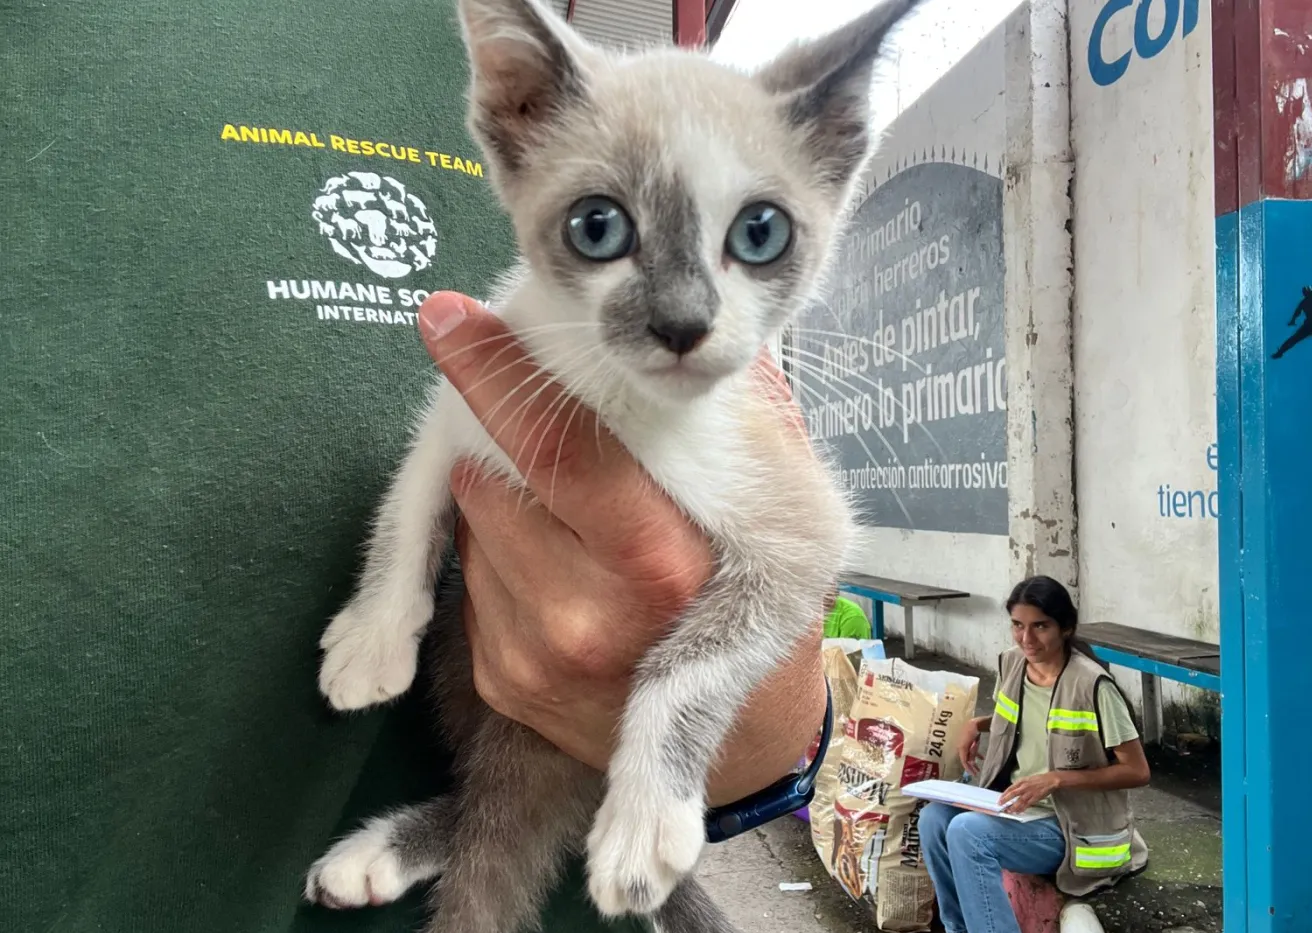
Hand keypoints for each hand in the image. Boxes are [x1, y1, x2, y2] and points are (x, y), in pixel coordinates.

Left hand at [416, 291, 825, 806]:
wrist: (742, 747)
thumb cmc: (766, 608)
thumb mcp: (786, 516)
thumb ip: (741, 429)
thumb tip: (675, 343)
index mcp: (657, 565)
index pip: (559, 452)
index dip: (499, 378)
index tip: (448, 319)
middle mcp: (582, 615)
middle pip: (495, 478)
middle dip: (508, 437)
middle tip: (550, 431)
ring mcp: (530, 655)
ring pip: (475, 520)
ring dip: (506, 493)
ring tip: (573, 518)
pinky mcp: (500, 679)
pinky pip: (472, 574)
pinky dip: (504, 548)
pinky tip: (560, 567)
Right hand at [957, 718, 982, 775]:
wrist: (976, 721)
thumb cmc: (973, 730)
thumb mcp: (973, 742)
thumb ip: (972, 752)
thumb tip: (971, 762)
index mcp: (961, 747)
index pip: (963, 760)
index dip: (968, 768)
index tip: (973, 774)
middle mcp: (962, 746)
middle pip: (966, 759)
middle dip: (970, 767)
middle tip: (976, 773)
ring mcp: (966, 744)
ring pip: (969, 755)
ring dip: (973, 762)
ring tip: (978, 769)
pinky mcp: (970, 742)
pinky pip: (972, 750)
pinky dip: (976, 755)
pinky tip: (982, 758)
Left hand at [998, 772, 1061, 813]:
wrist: (1050, 780)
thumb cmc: (1039, 779)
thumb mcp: (1027, 779)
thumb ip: (1020, 785)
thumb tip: (1014, 791)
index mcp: (1021, 781)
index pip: (1010, 788)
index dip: (1004, 794)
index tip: (1000, 799)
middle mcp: (1024, 787)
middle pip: (1013, 794)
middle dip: (1005, 800)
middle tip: (1000, 805)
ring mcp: (1030, 793)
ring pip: (1019, 801)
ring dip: (1013, 807)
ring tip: (1009, 811)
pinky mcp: (1035, 798)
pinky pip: (1027, 804)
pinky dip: (1022, 808)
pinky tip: (1019, 811)